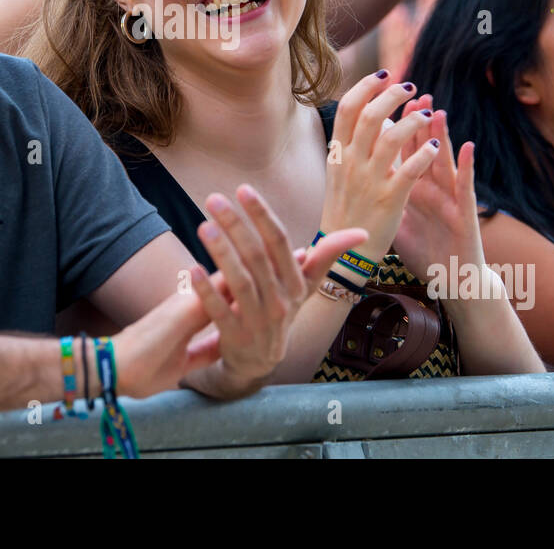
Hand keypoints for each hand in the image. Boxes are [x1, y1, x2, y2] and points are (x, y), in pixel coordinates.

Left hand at [113, 193, 367, 396]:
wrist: (258, 363)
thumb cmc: (279, 310)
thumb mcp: (304, 286)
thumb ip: (326, 256)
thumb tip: (362, 233)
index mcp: (295, 284)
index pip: (280, 242)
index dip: (263, 215)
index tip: (243, 189)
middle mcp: (281, 302)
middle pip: (258, 257)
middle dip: (236, 225)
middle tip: (213, 199)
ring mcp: (259, 322)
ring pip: (240, 282)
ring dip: (222, 252)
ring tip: (203, 226)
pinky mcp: (236, 339)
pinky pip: (220, 312)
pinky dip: (207, 292)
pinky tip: (192, 270)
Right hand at [322, 70, 441, 259]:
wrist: (343, 252)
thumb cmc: (345, 209)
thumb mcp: (339, 173)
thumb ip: (354, 144)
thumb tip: (373, 115)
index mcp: (338, 154)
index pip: (347, 109)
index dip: (366, 86)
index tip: (384, 75)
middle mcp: (351, 163)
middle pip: (369, 116)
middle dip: (391, 96)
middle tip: (409, 88)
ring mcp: (369, 180)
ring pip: (391, 138)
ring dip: (413, 121)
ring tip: (426, 113)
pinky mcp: (389, 199)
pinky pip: (410, 169)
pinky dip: (425, 153)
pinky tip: (435, 146)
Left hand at [391, 109, 485, 283]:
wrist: (451, 280)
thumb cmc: (424, 250)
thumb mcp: (397, 219)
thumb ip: (383, 196)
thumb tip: (358, 180)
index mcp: (412, 187)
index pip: (400, 151)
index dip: (392, 128)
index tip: (380, 105)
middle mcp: (431, 187)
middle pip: (421, 148)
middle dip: (415, 121)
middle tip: (410, 94)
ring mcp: (449, 198)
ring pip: (444, 161)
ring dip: (440, 135)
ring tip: (436, 110)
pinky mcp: (465, 214)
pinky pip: (466, 187)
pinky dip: (468, 166)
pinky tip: (468, 147)